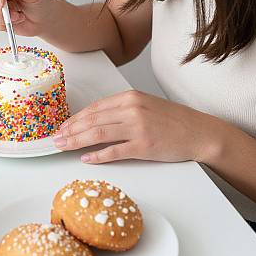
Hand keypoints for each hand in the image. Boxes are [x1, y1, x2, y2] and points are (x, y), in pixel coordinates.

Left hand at [53, 90, 220, 163]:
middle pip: (92, 120)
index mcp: (129, 97)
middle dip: (70, 130)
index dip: (75, 118)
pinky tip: (86, 159)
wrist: (199, 132)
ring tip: (63, 147)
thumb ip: (121, 109)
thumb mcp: (145, 104)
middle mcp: (131, 109)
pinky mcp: (144, 146)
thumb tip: (95, 119)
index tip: (63, 126)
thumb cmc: (172, 119)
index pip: (94, 108)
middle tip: (56, 138)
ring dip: (77, 141)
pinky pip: (115, 151)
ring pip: (98, 134)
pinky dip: (98, 156)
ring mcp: (137, 127)